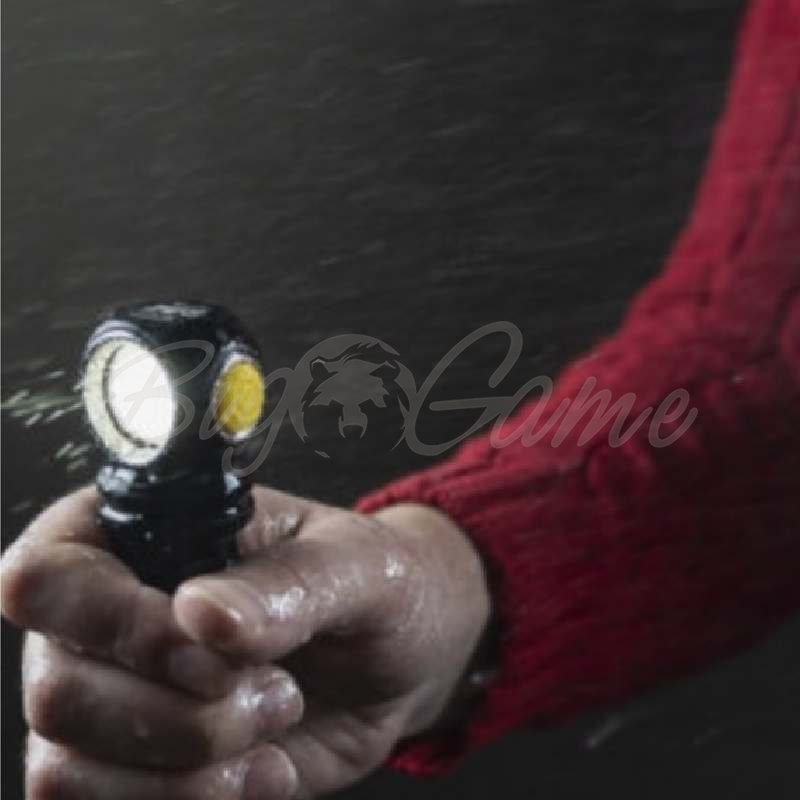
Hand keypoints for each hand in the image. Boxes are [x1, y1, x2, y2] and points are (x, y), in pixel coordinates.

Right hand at [1, 486, 490, 798]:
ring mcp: (121, 695)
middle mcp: (112, 615)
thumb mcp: (357, 566)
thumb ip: (287, 583)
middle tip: (276, 690)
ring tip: (273, 729)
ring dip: (186, 770)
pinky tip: (265, 774)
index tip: (212, 652)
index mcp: (149, 532)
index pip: (47, 573)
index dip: (114, 624)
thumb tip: (202, 614)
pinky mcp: (145, 767)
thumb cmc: (378, 584)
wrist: (404, 658)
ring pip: (67, 768)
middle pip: (55, 689)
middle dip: (178, 716)